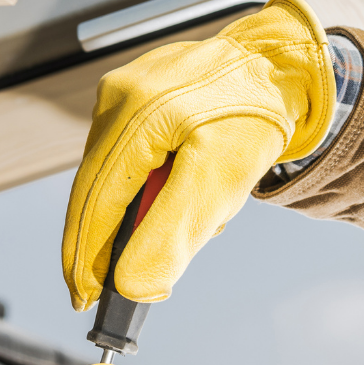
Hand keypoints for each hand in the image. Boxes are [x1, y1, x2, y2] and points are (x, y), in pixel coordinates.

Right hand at [62, 0, 335, 310]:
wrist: (278, 66)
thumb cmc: (255, 119)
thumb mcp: (221, 181)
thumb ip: (171, 233)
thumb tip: (131, 285)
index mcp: (135, 115)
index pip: (94, 202)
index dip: (85, 258)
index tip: (85, 299)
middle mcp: (118, 97)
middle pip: (95, 191)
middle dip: (111, 241)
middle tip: (121, 281)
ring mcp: (121, 92)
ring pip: (111, 176)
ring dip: (137, 210)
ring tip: (184, 212)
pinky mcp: (131, 94)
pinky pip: (125, 155)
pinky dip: (147, 185)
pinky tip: (180, 184)